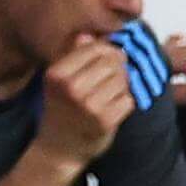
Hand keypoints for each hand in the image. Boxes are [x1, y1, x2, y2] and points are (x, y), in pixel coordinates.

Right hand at [29, 36, 134, 168]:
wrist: (58, 149)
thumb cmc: (61, 110)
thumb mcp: (60, 82)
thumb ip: (74, 57)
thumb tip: (88, 35)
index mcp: (58, 74)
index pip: (95, 48)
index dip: (107, 51)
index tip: (106, 61)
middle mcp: (72, 88)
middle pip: (112, 62)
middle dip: (117, 69)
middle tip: (110, 80)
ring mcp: (89, 105)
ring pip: (123, 80)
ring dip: (121, 87)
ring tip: (109, 96)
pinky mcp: (106, 121)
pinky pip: (128, 100)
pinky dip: (124, 104)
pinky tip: (112, 110)